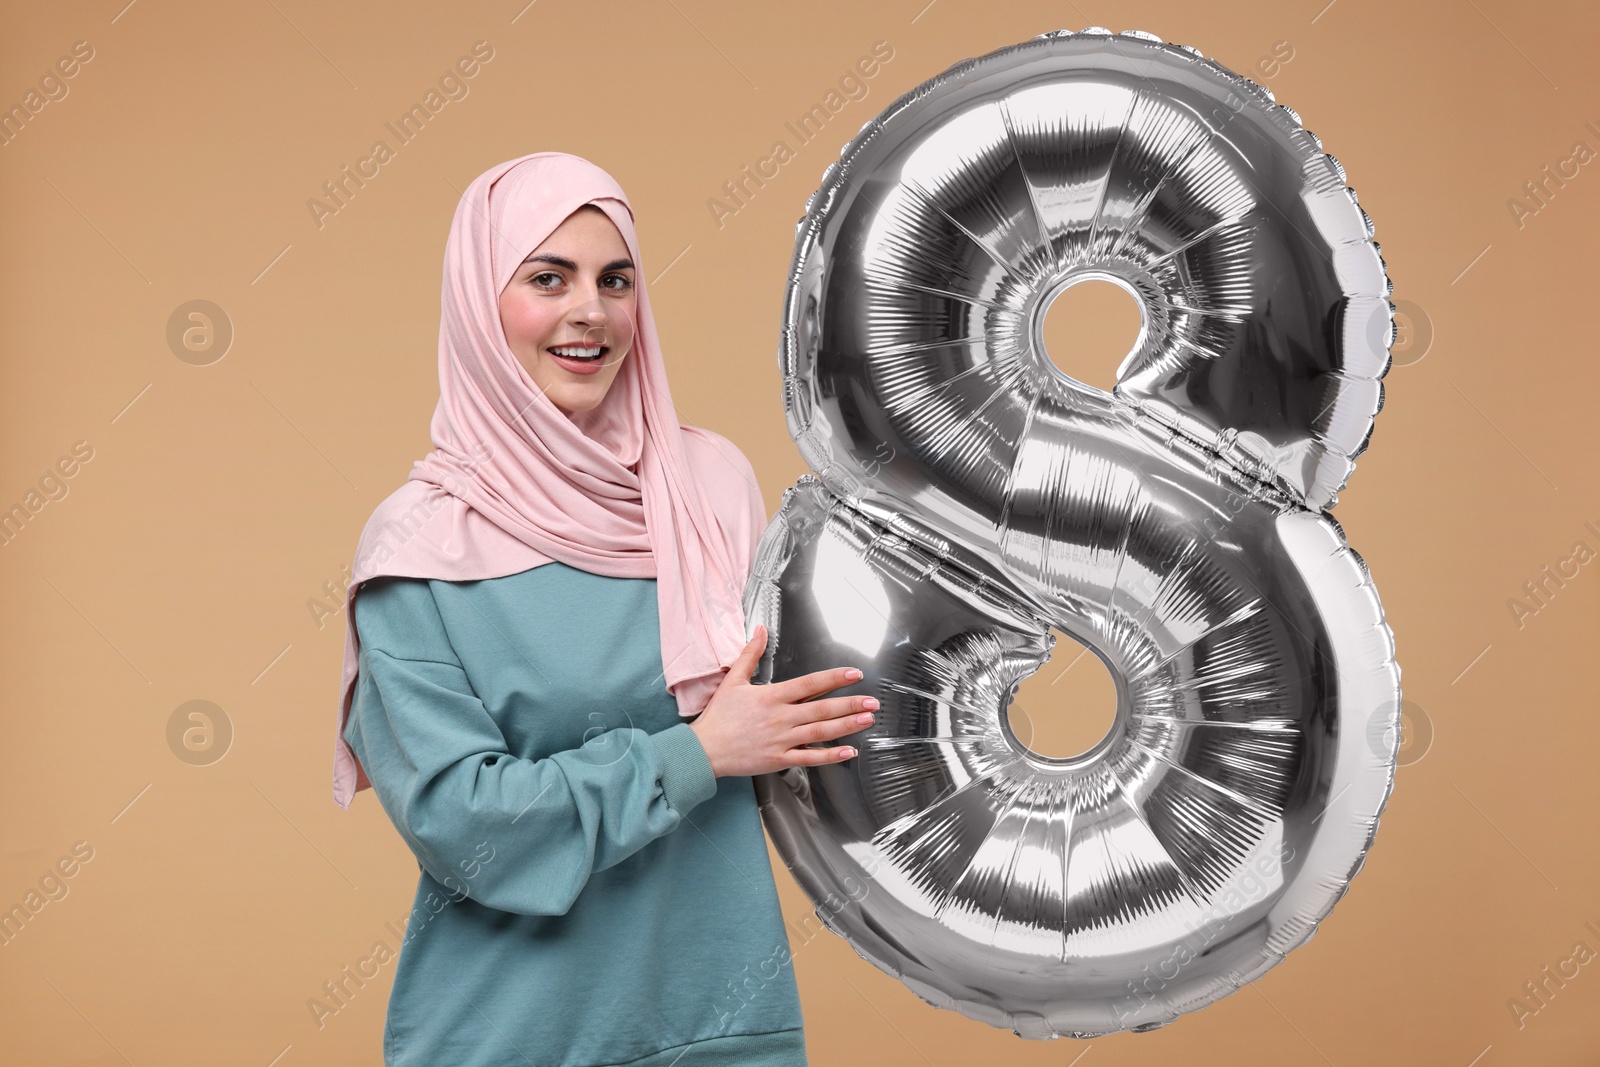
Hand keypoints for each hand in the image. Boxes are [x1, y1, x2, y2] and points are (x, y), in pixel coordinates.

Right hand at [688, 623, 875, 777]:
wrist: (704, 749)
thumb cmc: (719, 716)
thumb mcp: (733, 680)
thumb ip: (751, 654)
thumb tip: (761, 629)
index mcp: (772, 697)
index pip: (809, 684)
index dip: (834, 678)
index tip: (854, 673)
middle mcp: (781, 718)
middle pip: (822, 709)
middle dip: (850, 704)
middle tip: (872, 701)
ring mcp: (782, 740)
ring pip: (820, 732)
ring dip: (846, 725)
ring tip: (867, 720)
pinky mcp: (780, 759)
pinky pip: (810, 758)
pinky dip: (831, 756)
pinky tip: (849, 750)